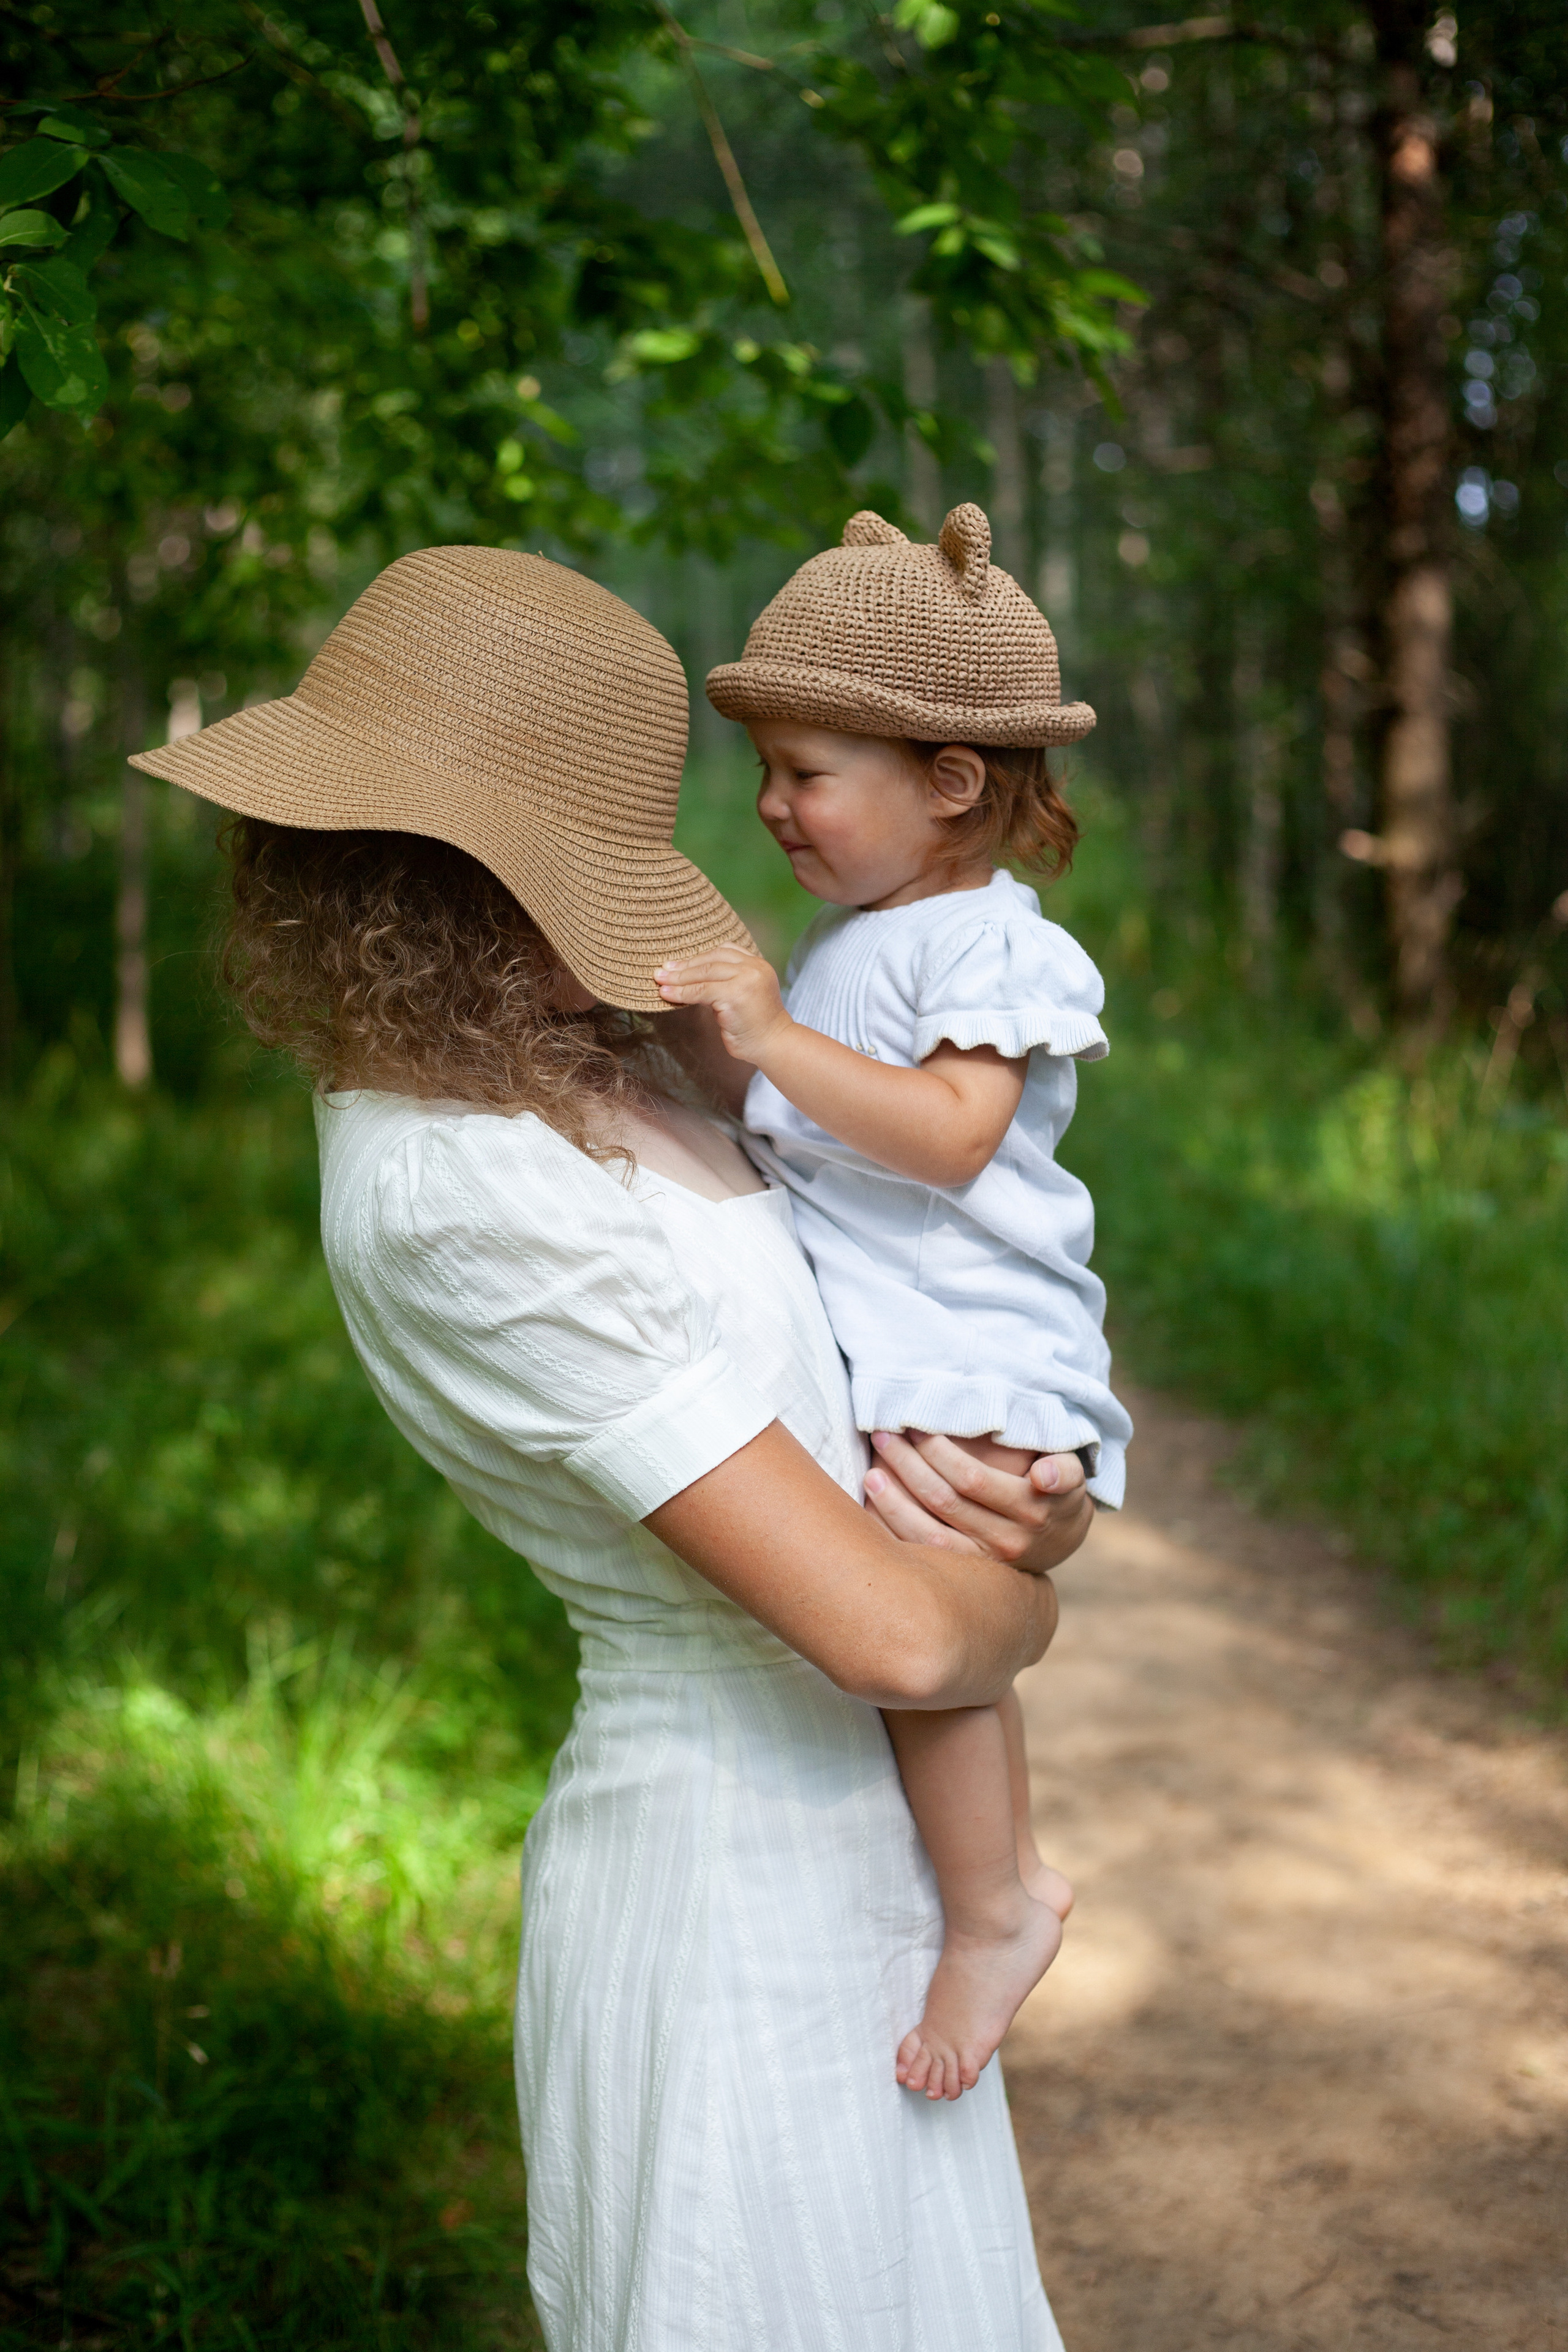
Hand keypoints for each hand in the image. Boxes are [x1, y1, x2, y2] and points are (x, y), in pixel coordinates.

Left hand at [655, 946, 792, 1063]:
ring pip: (704, 973)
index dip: (698, 957)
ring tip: (660, 981)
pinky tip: (667, 994)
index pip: (724, 951)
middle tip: (662, 971)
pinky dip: (681, 993)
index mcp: (758, 964)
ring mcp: (746, 979)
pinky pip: (700, 991)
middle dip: (684, 966)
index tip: (678, 964)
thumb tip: (689, 977)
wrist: (773, 1045)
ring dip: (678, 978)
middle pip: (711, 959)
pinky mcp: (735, 995)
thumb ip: (725, 982)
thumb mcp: (742, 994)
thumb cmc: (755, 1025)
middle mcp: (754, 967)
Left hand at [863, 1431, 1092, 1572]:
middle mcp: (1005, 1541)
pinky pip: (923, 1557)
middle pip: (943, 1500)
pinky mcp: (964, 1576)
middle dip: (908, 1465)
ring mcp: (983, 1564)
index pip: (972, 1479)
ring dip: (893, 1503)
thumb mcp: (1072, 1481)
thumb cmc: (1057, 1495)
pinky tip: (872, 1511)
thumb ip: (1064, 1472)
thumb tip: (1042, 1475)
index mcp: (1030, 1511)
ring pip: (927, 1535)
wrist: (1059, 1543)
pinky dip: (895, 1534)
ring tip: (870, 1473)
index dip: (939, 1453)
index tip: (915, 1425)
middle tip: (883, 1435)